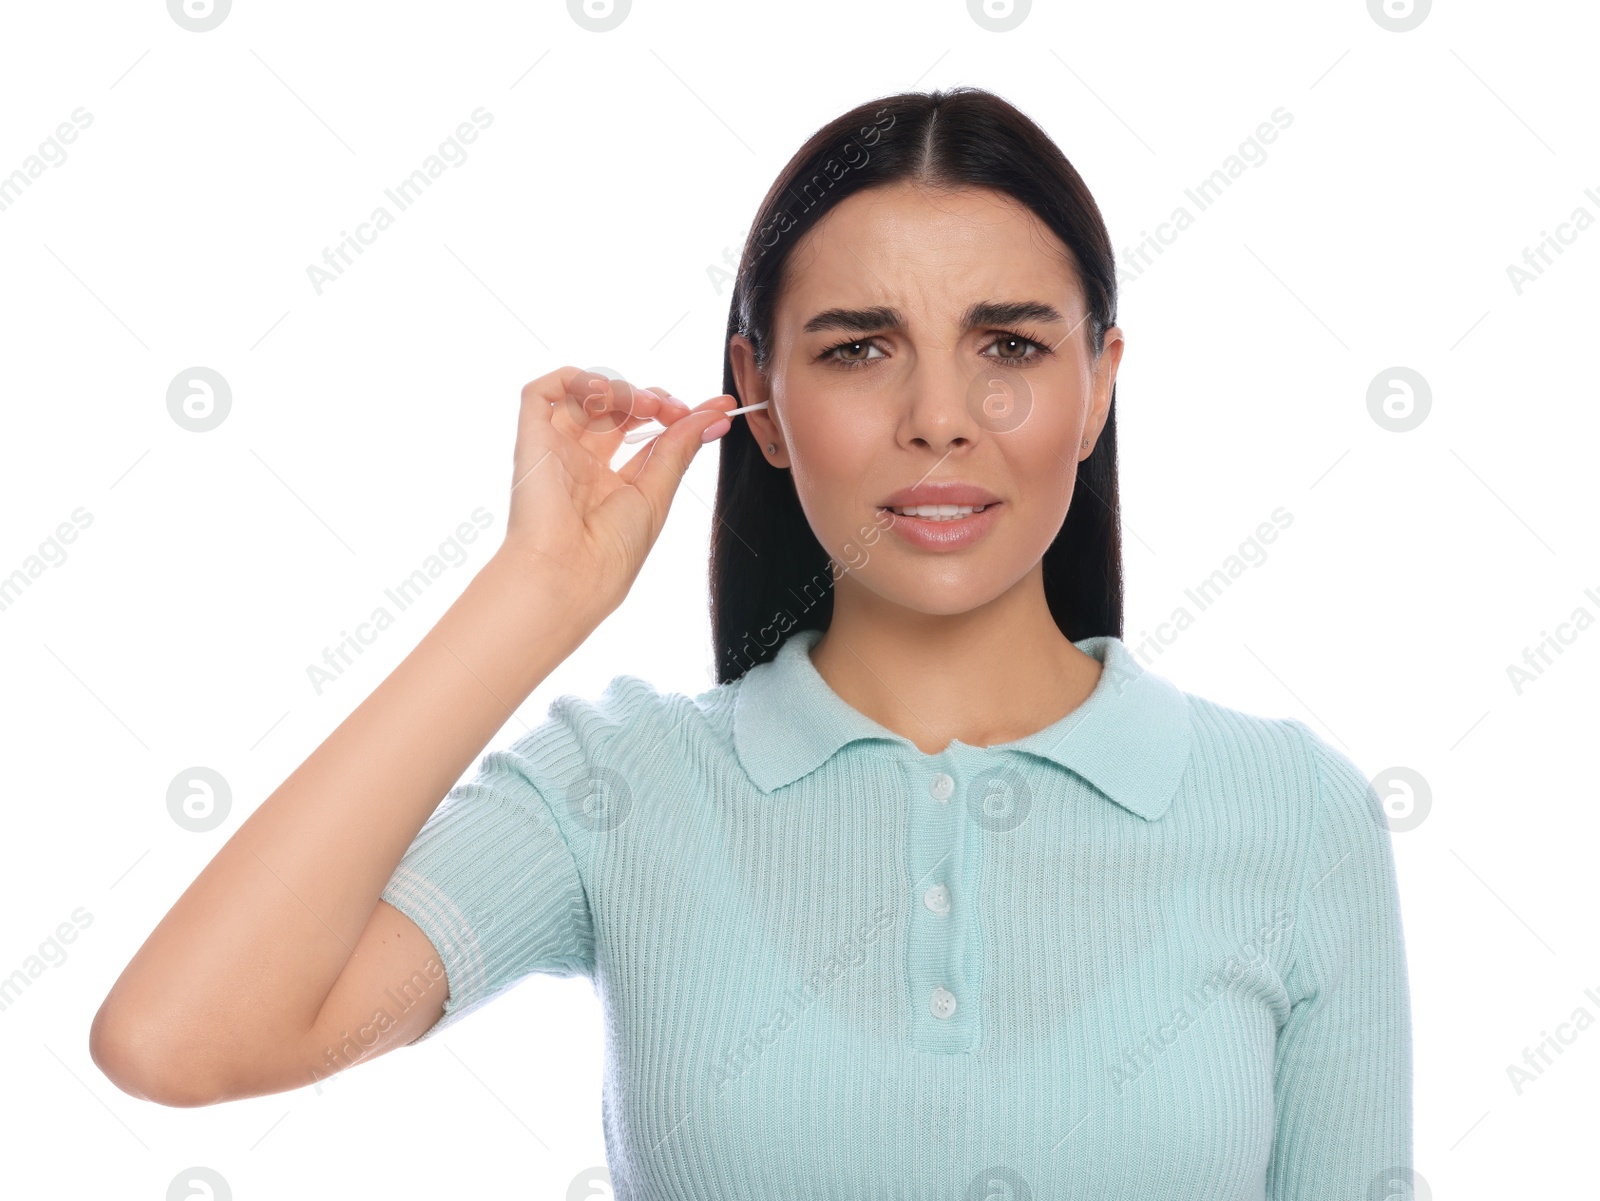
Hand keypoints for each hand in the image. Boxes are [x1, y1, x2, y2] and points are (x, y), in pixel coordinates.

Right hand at [493, 366, 735, 613]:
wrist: (569, 575)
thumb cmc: (610, 554)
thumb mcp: (656, 497)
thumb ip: (678, 452)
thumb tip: (712, 418)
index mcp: (610, 485)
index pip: (645, 436)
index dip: (679, 417)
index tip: (717, 408)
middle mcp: (580, 465)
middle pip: (617, 411)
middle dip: (652, 399)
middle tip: (677, 410)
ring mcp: (555, 451)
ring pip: (584, 396)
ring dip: (622, 389)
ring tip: (648, 405)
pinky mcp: (531, 440)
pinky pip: (540, 393)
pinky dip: (575, 380)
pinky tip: (605, 393)